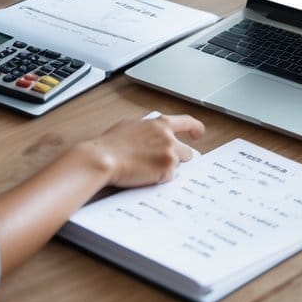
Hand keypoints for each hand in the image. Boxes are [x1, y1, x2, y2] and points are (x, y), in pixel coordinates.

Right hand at [83, 113, 204, 187]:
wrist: (103, 158)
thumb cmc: (110, 144)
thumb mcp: (131, 126)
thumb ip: (148, 128)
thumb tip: (152, 134)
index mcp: (160, 124)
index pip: (187, 122)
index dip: (196, 129)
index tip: (198, 134)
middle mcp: (168, 137)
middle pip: (187, 151)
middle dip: (178, 159)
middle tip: (162, 164)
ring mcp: (169, 154)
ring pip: (178, 165)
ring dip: (167, 169)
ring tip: (147, 169)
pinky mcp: (166, 170)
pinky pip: (169, 177)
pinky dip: (159, 179)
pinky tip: (144, 175)